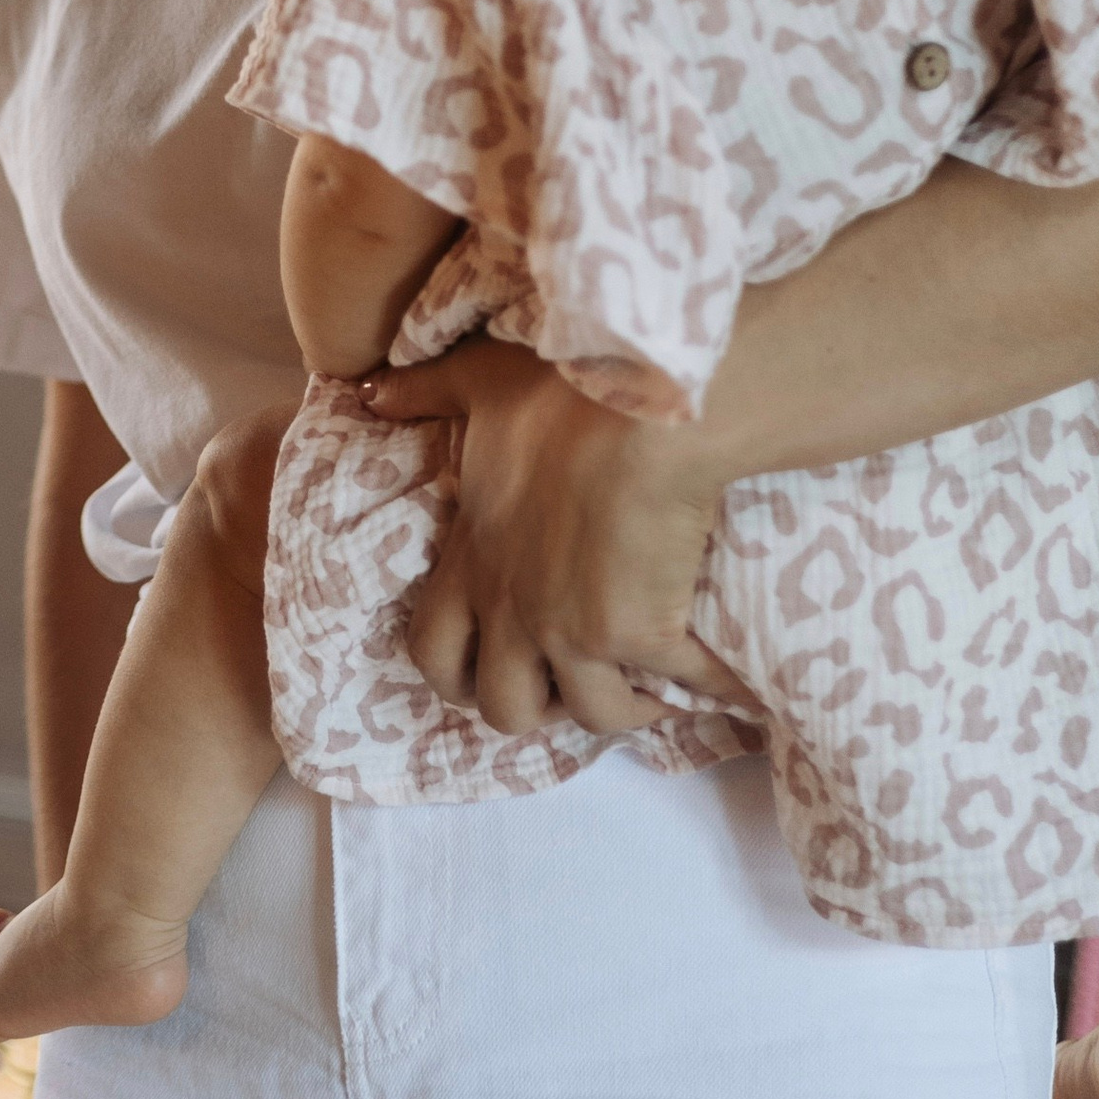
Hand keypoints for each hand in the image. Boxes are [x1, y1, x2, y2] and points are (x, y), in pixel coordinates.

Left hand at [355, 336, 741, 738]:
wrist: (647, 410)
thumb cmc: (562, 389)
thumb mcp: (477, 381)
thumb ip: (424, 393)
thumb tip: (370, 392)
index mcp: (472, 561)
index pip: (432, 652)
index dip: (456, 677)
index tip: (491, 668)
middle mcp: (512, 610)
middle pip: (505, 708)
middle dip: (540, 708)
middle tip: (574, 679)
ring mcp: (571, 632)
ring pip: (590, 716)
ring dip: (622, 706)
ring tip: (651, 683)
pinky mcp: (634, 636)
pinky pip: (674, 688)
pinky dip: (707, 686)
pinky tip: (728, 677)